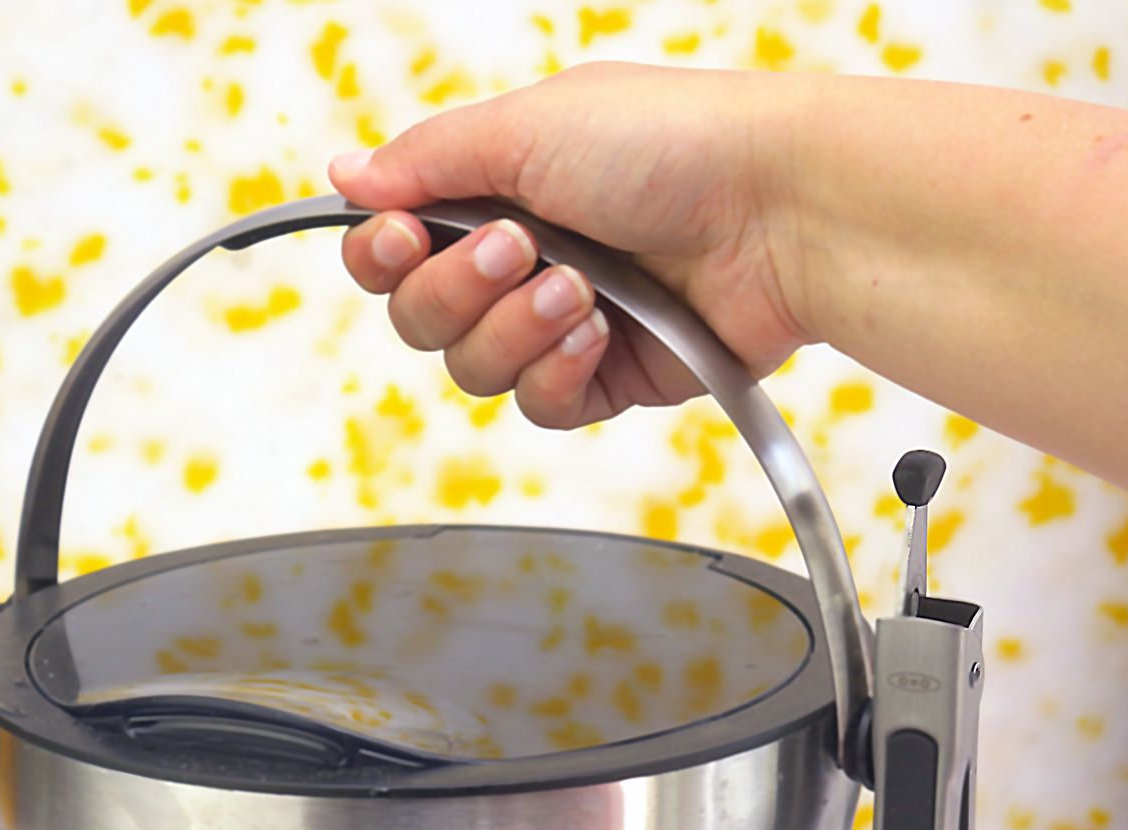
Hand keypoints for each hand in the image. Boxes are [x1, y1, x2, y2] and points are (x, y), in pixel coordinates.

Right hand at [328, 62, 809, 428]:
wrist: (780, 211)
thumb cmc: (674, 144)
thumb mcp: (529, 126)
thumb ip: (426, 161)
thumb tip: (347, 175)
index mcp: (495, 188)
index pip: (394, 246)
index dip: (381, 254)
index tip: (400, 237)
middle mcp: (522, 257)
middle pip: (419, 317)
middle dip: (457, 288)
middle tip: (518, 248)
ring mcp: (562, 322)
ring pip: (473, 368)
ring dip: (515, 327)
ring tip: (580, 288)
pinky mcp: (606, 377)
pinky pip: (539, 405)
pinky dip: (558, 371)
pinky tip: (599, 333)